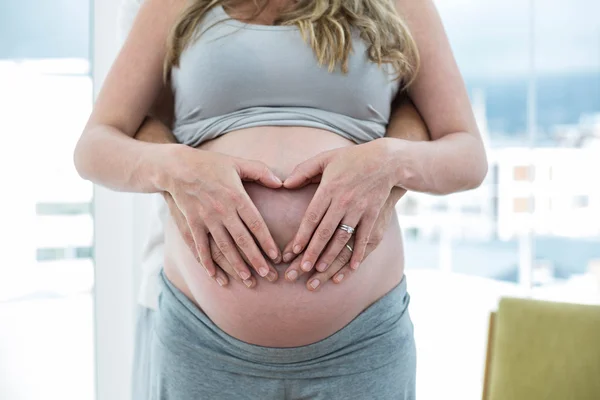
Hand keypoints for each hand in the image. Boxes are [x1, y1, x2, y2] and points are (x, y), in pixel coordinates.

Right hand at [160, 144, 281, 281]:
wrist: (176, 167)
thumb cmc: (210, 164)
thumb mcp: (237, 163)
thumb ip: (260, 171)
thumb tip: (281, 183)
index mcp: (236, 196)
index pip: (256, 224)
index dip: (267, 242)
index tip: (276, 257)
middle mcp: (222, 210)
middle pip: (242, 240)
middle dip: (256, 260)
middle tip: (268, 276)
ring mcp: (205, 219)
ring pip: (223, 248)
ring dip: (236, 266)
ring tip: (248, 280)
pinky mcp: (191, 224)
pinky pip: (200, 248)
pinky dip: (207, 263)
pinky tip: (216, 276)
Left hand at [282, 139, 398, 273]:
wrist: (387, 160)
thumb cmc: (352, 158)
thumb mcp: (325, 158)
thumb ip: (304, 170)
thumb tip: (285, 184)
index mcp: (329, 188)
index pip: (311, 216)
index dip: (302, 235)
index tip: (293, 250)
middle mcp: (343, 201)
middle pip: (325, 231)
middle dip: (312, 252)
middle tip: (302, 268)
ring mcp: (359, 209)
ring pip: (342, 237)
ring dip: (331, 256)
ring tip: (320, 270)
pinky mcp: (373, 214)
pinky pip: (364, 237)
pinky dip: (358, 253)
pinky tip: (351, 267)